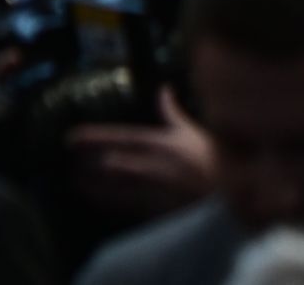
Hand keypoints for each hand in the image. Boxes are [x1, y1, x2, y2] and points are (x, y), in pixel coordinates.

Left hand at [65, 88, 215, 220]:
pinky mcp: (158, 213)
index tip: (72, 138)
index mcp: (161, 144)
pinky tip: (96, 200)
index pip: (121, 138)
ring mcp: (155, 191)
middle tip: (69, 161)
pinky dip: (110, 203)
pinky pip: (127, 207)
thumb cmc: (214, 159)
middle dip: (89, 164)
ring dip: (94, 185)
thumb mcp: (191, 131)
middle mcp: (155, 166)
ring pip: (116, 188)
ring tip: (75, 182)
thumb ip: (171, 112)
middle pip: (113, 165)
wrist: (234, 195)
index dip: (94, 138)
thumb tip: (163, 89)